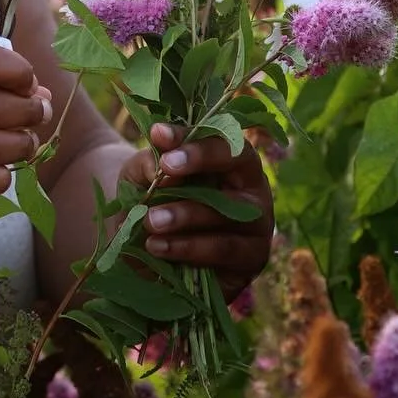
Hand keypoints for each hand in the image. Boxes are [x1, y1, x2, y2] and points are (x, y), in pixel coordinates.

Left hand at [132, 123, 273, 302]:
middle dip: (198, 168)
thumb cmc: (153, 203)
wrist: (149, 256)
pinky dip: (188, 248)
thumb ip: (149, 165)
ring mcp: (256, 229)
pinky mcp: (249, 261)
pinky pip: (222, 251)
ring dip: (186, 215)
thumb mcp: (141, 177)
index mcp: (233, 163)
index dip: (196, 140)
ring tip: (150, 221)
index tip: (160, 135)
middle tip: (164, 171)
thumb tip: (161, 168)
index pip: (226, 141)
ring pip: (227, 214)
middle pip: (238, 172)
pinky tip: (157, 246)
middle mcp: (253, 192)